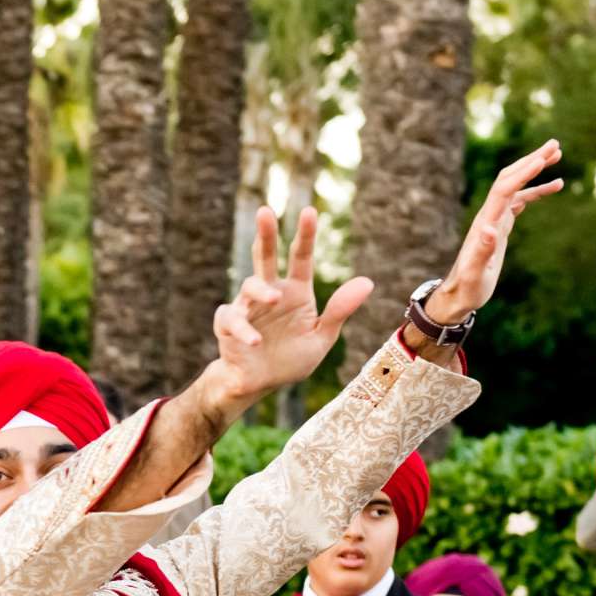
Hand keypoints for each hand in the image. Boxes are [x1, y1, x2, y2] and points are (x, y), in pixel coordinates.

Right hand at [201, 206, 374, 406]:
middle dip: (266, 234)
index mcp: (295, 292)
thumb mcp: (322, 338)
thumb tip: (367, 281)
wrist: (259, 385)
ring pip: (250, 285)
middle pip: (266, 256)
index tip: (309, 212)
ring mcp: (248, 307)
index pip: (300, 258)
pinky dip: (243, 328)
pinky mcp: (228, 325)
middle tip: (265, 211)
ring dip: (261, 290)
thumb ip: (339, 311)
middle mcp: (271, 293)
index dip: (305, 235)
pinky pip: (232, 319)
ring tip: (274, 299)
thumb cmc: (290, 360)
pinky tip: (255, 341)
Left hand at [420, 140, 563, 324]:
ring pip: (515, 185)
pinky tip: (555, 186)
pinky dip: (537, 190)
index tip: (543, 159)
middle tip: (555, 144)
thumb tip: (488, 229)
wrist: (459, 295)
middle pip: (509, 178)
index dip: (523, 173)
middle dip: (531, 160)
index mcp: (485, 223)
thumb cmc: (468, 288)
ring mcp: (494, 219)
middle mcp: (488, 216)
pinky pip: (519, 200)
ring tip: (558, 155)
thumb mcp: (475, 275)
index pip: (504, 189)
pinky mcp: (499, 226)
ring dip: (535, 169)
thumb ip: (482, 253)